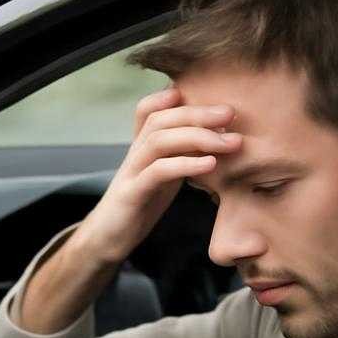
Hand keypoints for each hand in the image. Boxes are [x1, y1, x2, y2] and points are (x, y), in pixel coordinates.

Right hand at [74, 86, 240, 265]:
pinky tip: (210, 164)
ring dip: (199, 136)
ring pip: (159, 140)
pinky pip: (158, 172)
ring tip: (231, 142)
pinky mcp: (132, 194)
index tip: (205, 98)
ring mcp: (131, 173)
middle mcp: (134, 154)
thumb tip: (215, 140)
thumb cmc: (139, 207)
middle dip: (198, 113)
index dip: (170, 97)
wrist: (106, 240)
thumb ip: (179, 155)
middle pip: (161, 119)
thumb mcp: (162, 176)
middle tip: (231, 114)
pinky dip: (186, 164)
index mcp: (141, 148)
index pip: (147, 110)